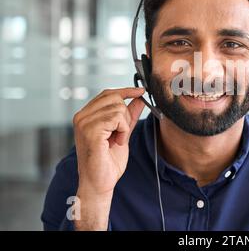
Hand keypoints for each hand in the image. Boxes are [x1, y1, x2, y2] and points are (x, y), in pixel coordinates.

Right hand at [71, 87, 144, 229]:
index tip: (141, 91)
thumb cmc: (108, 161)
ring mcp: (84, 123)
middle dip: (126, 114)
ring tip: (117, 140)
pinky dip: (124, 131)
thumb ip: (129, 115)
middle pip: (114, 97)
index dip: (125, 91)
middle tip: (122, 132)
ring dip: (125, 126)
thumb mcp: (123, 132)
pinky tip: (117, 142)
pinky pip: (117, 118)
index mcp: (86, 115)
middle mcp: (81, 116)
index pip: (107, 93)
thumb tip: (139, 98)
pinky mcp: (90, 130)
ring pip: (118, 108)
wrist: (100, 182)